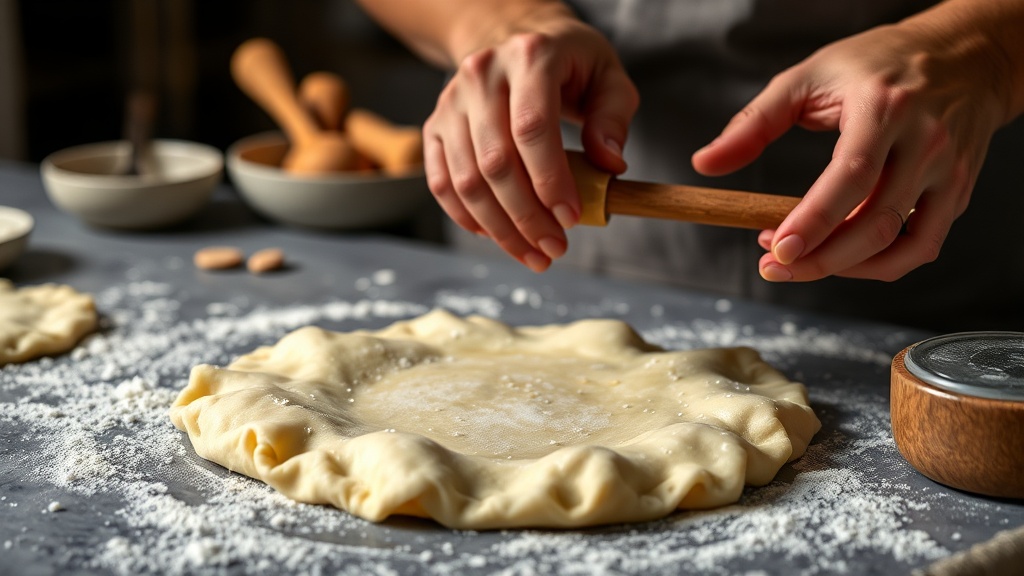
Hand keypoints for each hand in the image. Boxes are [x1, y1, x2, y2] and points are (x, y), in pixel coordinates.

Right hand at [422, 7, 637, 271]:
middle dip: (527, 217)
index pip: (532, 128)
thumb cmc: (568, 65)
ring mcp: (452, 102)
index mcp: (529, 57)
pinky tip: (496, 235)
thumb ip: (613, 118)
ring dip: (500, 228)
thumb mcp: (608, 78)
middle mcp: (482, 75)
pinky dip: (467, 217)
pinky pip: (442, 183)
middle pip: (496, 162)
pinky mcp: (435, 126)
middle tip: (555, 248)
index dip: (550, 180)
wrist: (514, 39)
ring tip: (533, 254)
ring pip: (466, 181)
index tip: (571, 218)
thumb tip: (609, 166)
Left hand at [691, 17, 1009, 281]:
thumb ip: (753, 123)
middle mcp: (925, 142)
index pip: (851, 177)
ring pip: (903, 244)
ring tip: (802, 265)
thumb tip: (706, 163)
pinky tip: (845, 258)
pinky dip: (882, 264)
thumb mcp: (808, 77)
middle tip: (775, 266)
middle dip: (820, 258)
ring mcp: (948, 171)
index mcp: (884, 109)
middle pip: (875, 222)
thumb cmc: (879, 63)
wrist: (965, 54)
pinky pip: (922, 246)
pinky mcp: (957, 192)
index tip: (778, 248)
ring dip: (847, 268)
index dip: (814, 220)